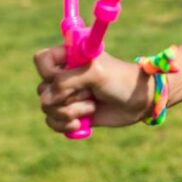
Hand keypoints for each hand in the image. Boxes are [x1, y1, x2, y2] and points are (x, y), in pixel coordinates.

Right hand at [34, 46, 151, 132]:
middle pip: (42, 88)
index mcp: (70, 56)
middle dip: (66, 96)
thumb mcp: (95, 73)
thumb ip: (66, 81)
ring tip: (92, 106)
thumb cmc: (121, 81)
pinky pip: (52, 122)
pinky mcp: (71, 114)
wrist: (139, 102)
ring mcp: (67, 95)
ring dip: (70, 111)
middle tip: (90, 92)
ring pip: (47, 108)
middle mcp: (66, 74)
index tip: (66, 78)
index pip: (41, 60)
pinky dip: (65, 125)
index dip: (48, 72)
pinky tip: (83, 123)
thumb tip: (46, 99)